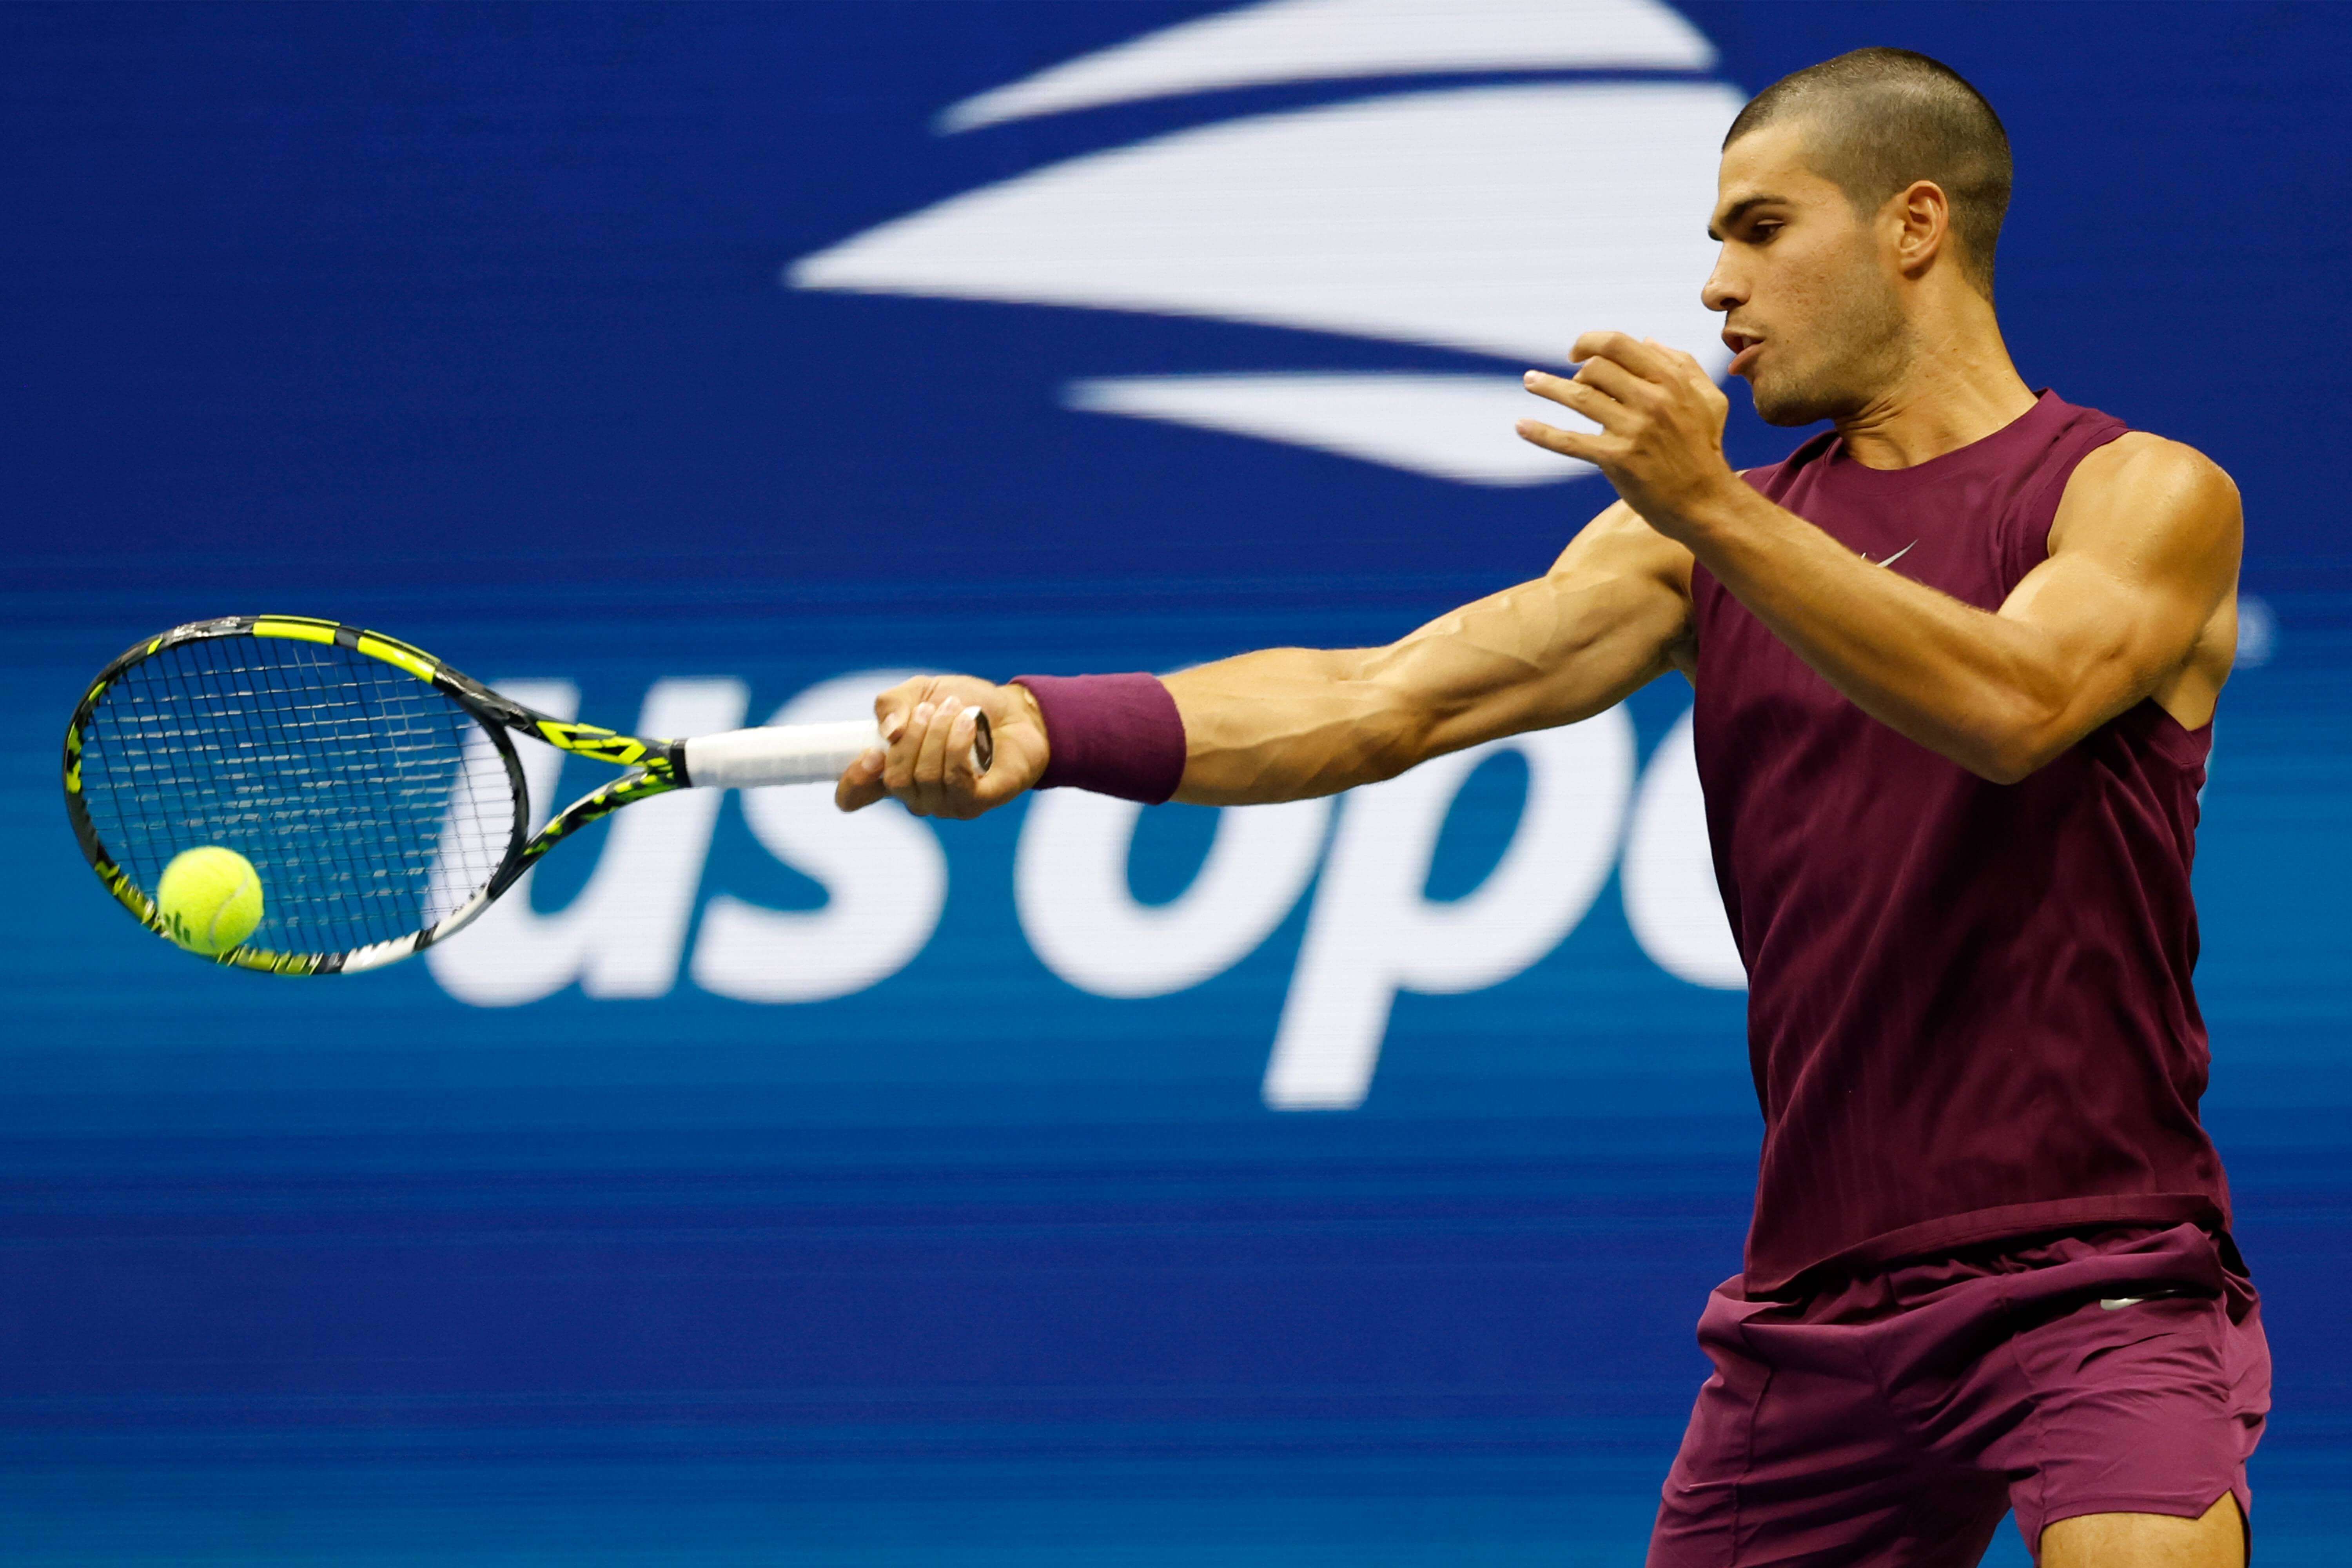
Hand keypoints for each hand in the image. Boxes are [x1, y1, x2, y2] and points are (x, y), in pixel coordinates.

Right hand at [834, 674, 1049, 819]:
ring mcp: (945, 804)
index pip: (854, 796)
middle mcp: (915, 795)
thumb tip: (889, 731)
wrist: (1017, 712)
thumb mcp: (922, 692)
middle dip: (912, 737)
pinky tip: (968, 723)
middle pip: (894, 779)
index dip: (853, 782)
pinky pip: (955, 780)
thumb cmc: (966, 705)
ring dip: (938, 734)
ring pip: (925, 777)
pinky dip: (957, 745)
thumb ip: (893, 703)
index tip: (871, 753)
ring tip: (956, 709)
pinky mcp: (975, 803)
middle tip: (934, 708)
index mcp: (893, 771)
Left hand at [1516, 332, 1740, 537]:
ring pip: (1579, 398)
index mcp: (1670, 380)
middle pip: (1595, 368)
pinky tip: (1521, 425)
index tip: (1576, 353)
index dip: (1589, 342)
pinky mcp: (1617, 459)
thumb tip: (1648, 340)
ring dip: (1548, 386)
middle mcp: (1652, 400)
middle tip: (1567, 382)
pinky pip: (1571, 441)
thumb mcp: (1709, 399)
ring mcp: (1633, 430)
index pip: (1618, 344)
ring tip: (1529, 380)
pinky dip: (1542, 433)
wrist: (1704, 501)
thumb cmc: (1705, 448)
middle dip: (1575, 371)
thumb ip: (1683, 364)